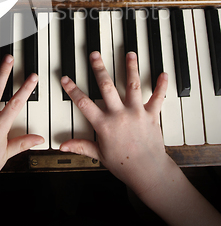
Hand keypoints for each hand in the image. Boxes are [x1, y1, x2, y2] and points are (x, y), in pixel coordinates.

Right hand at [60, 51, 169, 195]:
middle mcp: (120, 115)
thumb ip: (81, 146)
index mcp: (105, 125)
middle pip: (107, 87)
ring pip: (132, 85)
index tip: (65, 78)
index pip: (84, 103)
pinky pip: (158, 98)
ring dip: (131, 68)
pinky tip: (163, 74)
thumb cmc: (124, 165)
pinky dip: (161, 86)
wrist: (148, 172)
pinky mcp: (152, 115)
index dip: (73, 90)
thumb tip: (62, 146)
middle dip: (99, 69)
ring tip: (129, 54)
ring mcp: (136, 113)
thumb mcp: (99, 155)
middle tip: (94, 54)